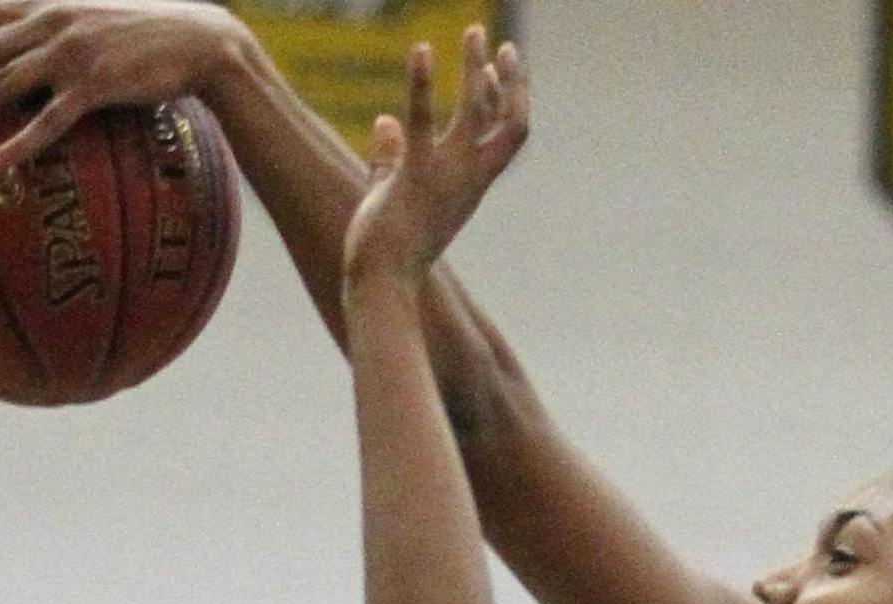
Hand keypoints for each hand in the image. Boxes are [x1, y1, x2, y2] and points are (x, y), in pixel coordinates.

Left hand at [0, 1, 261, 193]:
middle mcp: (47, 25)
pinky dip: (16, 147)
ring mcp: (69, 56)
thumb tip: (43, 54)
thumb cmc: (153, 37)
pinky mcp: (94, 87)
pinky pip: (46, 124)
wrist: (200, 39)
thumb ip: (63, 35)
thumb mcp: (98, 24)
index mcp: (44, 7)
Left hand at [344, 27, 528, 284]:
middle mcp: (468, 179)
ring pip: (477, 114)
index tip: (494, 67)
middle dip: (510, 81)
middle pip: (509, 123)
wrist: (382, 283)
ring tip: (473, 31)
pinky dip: (422, 83)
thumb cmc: (388, 248)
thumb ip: (391, 156)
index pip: (504, 135)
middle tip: (500, 42)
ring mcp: (445, 177)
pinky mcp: (415, 175)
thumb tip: (384, 121)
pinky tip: (420, 49)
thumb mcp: (395, 193)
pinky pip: (422, 121)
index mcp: (471, 186)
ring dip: (476, 69)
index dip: (506, 99)